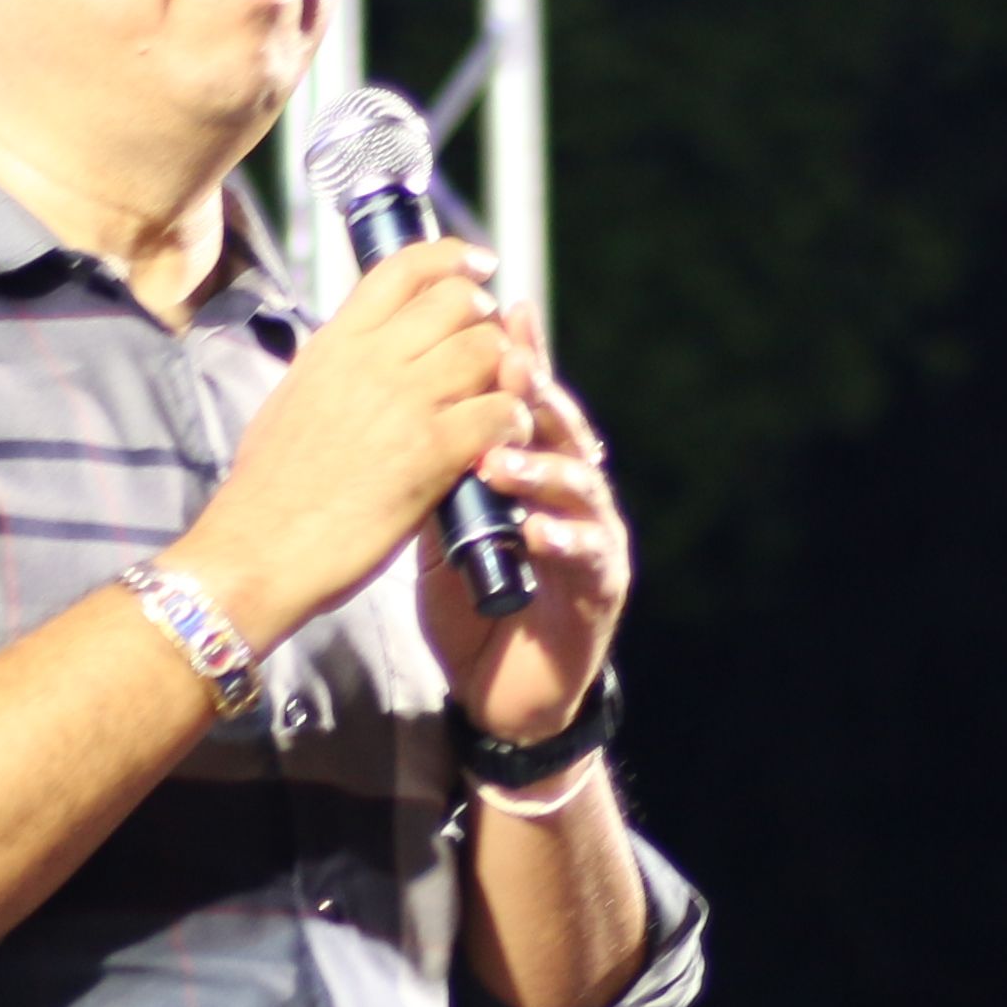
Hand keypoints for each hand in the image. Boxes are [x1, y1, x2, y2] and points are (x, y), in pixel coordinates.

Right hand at [175, 236, 523, 642]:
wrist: (256, 551)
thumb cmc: (267, 492)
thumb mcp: (291, 402)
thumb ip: (330, 368)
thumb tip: (346, 353)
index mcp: (334, 345)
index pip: (401, 269)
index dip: (450, 259)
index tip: (478, 267)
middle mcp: (371, 361)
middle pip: (458, 302)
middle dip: (486, 320)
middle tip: (492, 352)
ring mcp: (404, 403)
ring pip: (488, 349)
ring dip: (507, 372)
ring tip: (501, 401)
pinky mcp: (432, 452)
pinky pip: (501, 411)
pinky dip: (513, 421)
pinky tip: (502, 442)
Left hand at [427, 348, 630, 741]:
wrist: (501, 693)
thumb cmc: (476, 606)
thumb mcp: (445, 529)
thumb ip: (439, 472)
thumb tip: (406, 407)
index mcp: (538, 471)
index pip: (532, 403)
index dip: (521, 357)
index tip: (496, 313)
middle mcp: (573, 495)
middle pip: (564, 429)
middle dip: (538, 396)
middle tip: (507, 366)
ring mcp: (594, 540)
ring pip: (579, 487)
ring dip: (540, 469)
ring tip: (500, 460)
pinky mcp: (599, 591)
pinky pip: (586, 558)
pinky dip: (562, 541)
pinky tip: (537, 531)